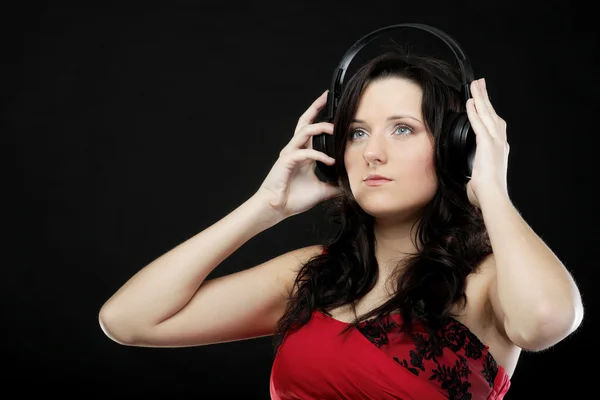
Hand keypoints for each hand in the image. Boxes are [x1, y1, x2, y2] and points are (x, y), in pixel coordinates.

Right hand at [256, 90, 341, 218]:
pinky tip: (330, 161)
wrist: (276, 208)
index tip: (334, 107)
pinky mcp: (286, 162)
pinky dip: (318, 155)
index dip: (320, 116)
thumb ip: (335, 185)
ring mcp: (290, 154)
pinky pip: (303, 153)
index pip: (312, 129)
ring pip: (304, 132)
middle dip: (315, 107)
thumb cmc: (294, 198)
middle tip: (327, 97)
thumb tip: (350, 185)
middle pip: (305, 121)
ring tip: (335, 129)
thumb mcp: (322, 190)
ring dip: (320, 128)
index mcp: (303, 153)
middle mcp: (296, 149)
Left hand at [465, 78, 509, 207]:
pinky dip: (474, 111)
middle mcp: (500, 143)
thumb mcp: (478, 180)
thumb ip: (474, 175)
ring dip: (480, 98)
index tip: (483, 103)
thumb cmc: (485, 194)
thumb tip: (468, 181)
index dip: (488, 113)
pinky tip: (470, 101)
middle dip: (485, 98)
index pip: (493, 126)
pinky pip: (479, 123)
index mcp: (499, 151)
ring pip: (487, 114)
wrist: (492, 197)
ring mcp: (495, 142)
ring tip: (475, 85)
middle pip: (492, 115)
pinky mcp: (487, 143)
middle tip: (480, 84)